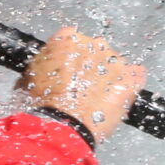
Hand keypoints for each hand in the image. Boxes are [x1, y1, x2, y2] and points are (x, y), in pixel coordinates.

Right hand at [21, 27, 146, 138]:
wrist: (61, 125)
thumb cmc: (41, 104)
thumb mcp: (28, 79)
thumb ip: (42, 66)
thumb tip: (45, 69)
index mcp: (67, 38)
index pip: (70, 38)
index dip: (67, 57)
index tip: (65, 70)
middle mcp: (93, 43)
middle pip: (95, 49)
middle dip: (90, 64)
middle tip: (80, 86)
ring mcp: (114, 61)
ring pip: (114, 63)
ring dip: (108, 75)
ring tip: (97, 98)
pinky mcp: (129, 79)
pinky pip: (136, 75)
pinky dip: (130, 82)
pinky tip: (119, 94)